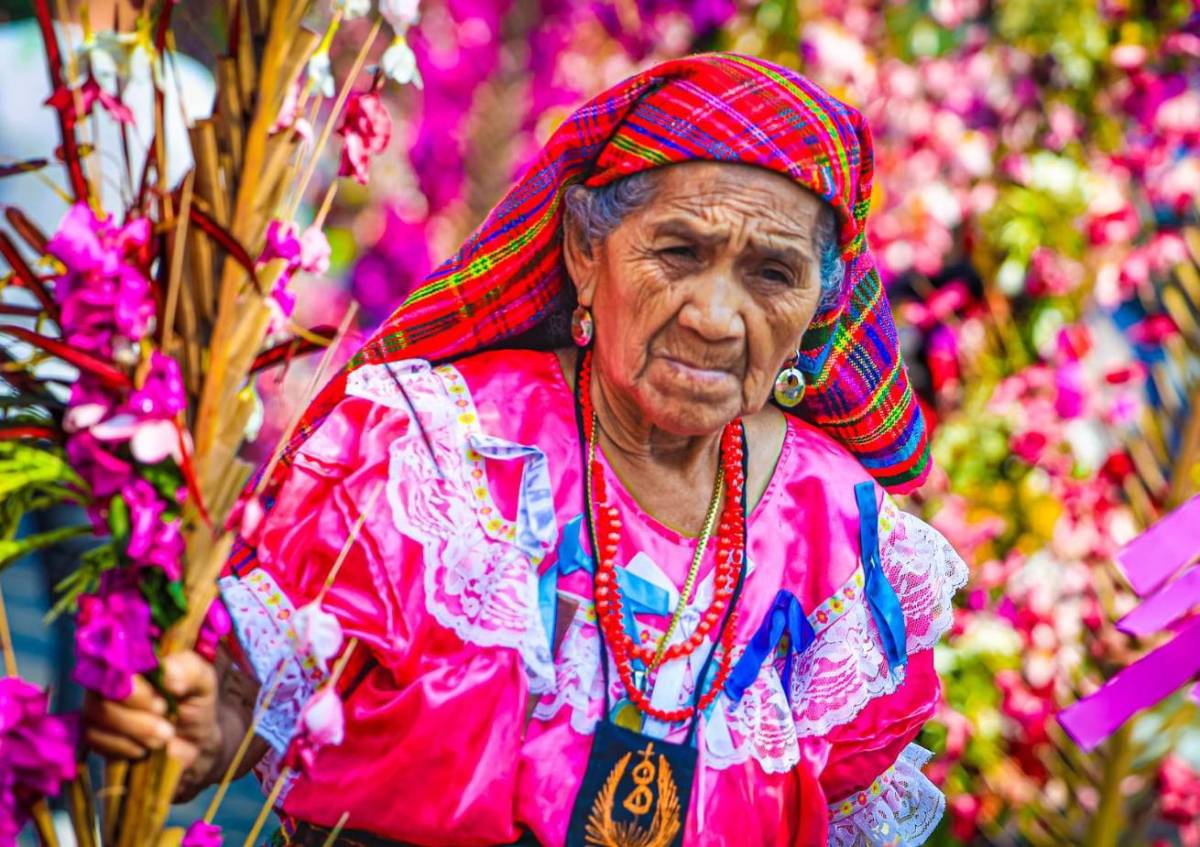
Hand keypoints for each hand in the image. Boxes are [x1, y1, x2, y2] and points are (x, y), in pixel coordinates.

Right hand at [82, 650, 219, 770]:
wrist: (192, 740)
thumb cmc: (195, 701)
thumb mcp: (203, 681)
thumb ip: (190, 670)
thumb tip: (168, 673)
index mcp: (135, 654)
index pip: (116, 659)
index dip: (135, 687)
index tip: (162, 704)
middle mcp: (109, 674)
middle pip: (102, 691)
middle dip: (137, 714)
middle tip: (166, 722)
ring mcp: (96, 701)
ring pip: (96, 715)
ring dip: (135, 732)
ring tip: (164, 736)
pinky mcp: (92, 730)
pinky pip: (93, 738)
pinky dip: (124, 747)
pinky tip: (144, 748)